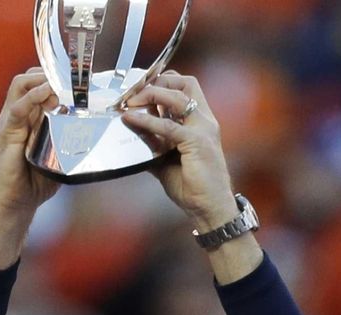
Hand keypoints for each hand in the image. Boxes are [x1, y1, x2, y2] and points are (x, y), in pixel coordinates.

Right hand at [0, 68, 59, 269]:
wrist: (12, 204)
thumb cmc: (34, 183)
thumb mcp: (59, 157)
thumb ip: (71, 143)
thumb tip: (97, 135)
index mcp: (28, 118)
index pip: (36, 85)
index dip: (55, 77)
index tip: (78, 78)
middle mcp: (17, 116)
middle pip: (28, 78)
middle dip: (49, 72)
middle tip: (73, 77)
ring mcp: (10, 123)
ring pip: (20, 86)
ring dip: (42, 79)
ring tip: (62, 82)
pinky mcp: (6, 134)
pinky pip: (18, 108)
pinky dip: (33, 97)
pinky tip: (47, 93)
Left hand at [122, 72, 238, 231]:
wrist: (211, 208)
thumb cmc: (193, 187)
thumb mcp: (166, 160)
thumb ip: (153, 144)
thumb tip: (132, 132)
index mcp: (201, 123)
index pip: (186, 88)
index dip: (163, 82)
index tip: (139, 90)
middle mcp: (205, 121)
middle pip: (185, 83)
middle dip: (158, 81)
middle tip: (134, 92)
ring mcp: (203, 129)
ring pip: (176, 97)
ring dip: (150, 94)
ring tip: (129, 101)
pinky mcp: (196, 142)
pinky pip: (167, 126)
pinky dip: (146, 121)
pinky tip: (130, 119)